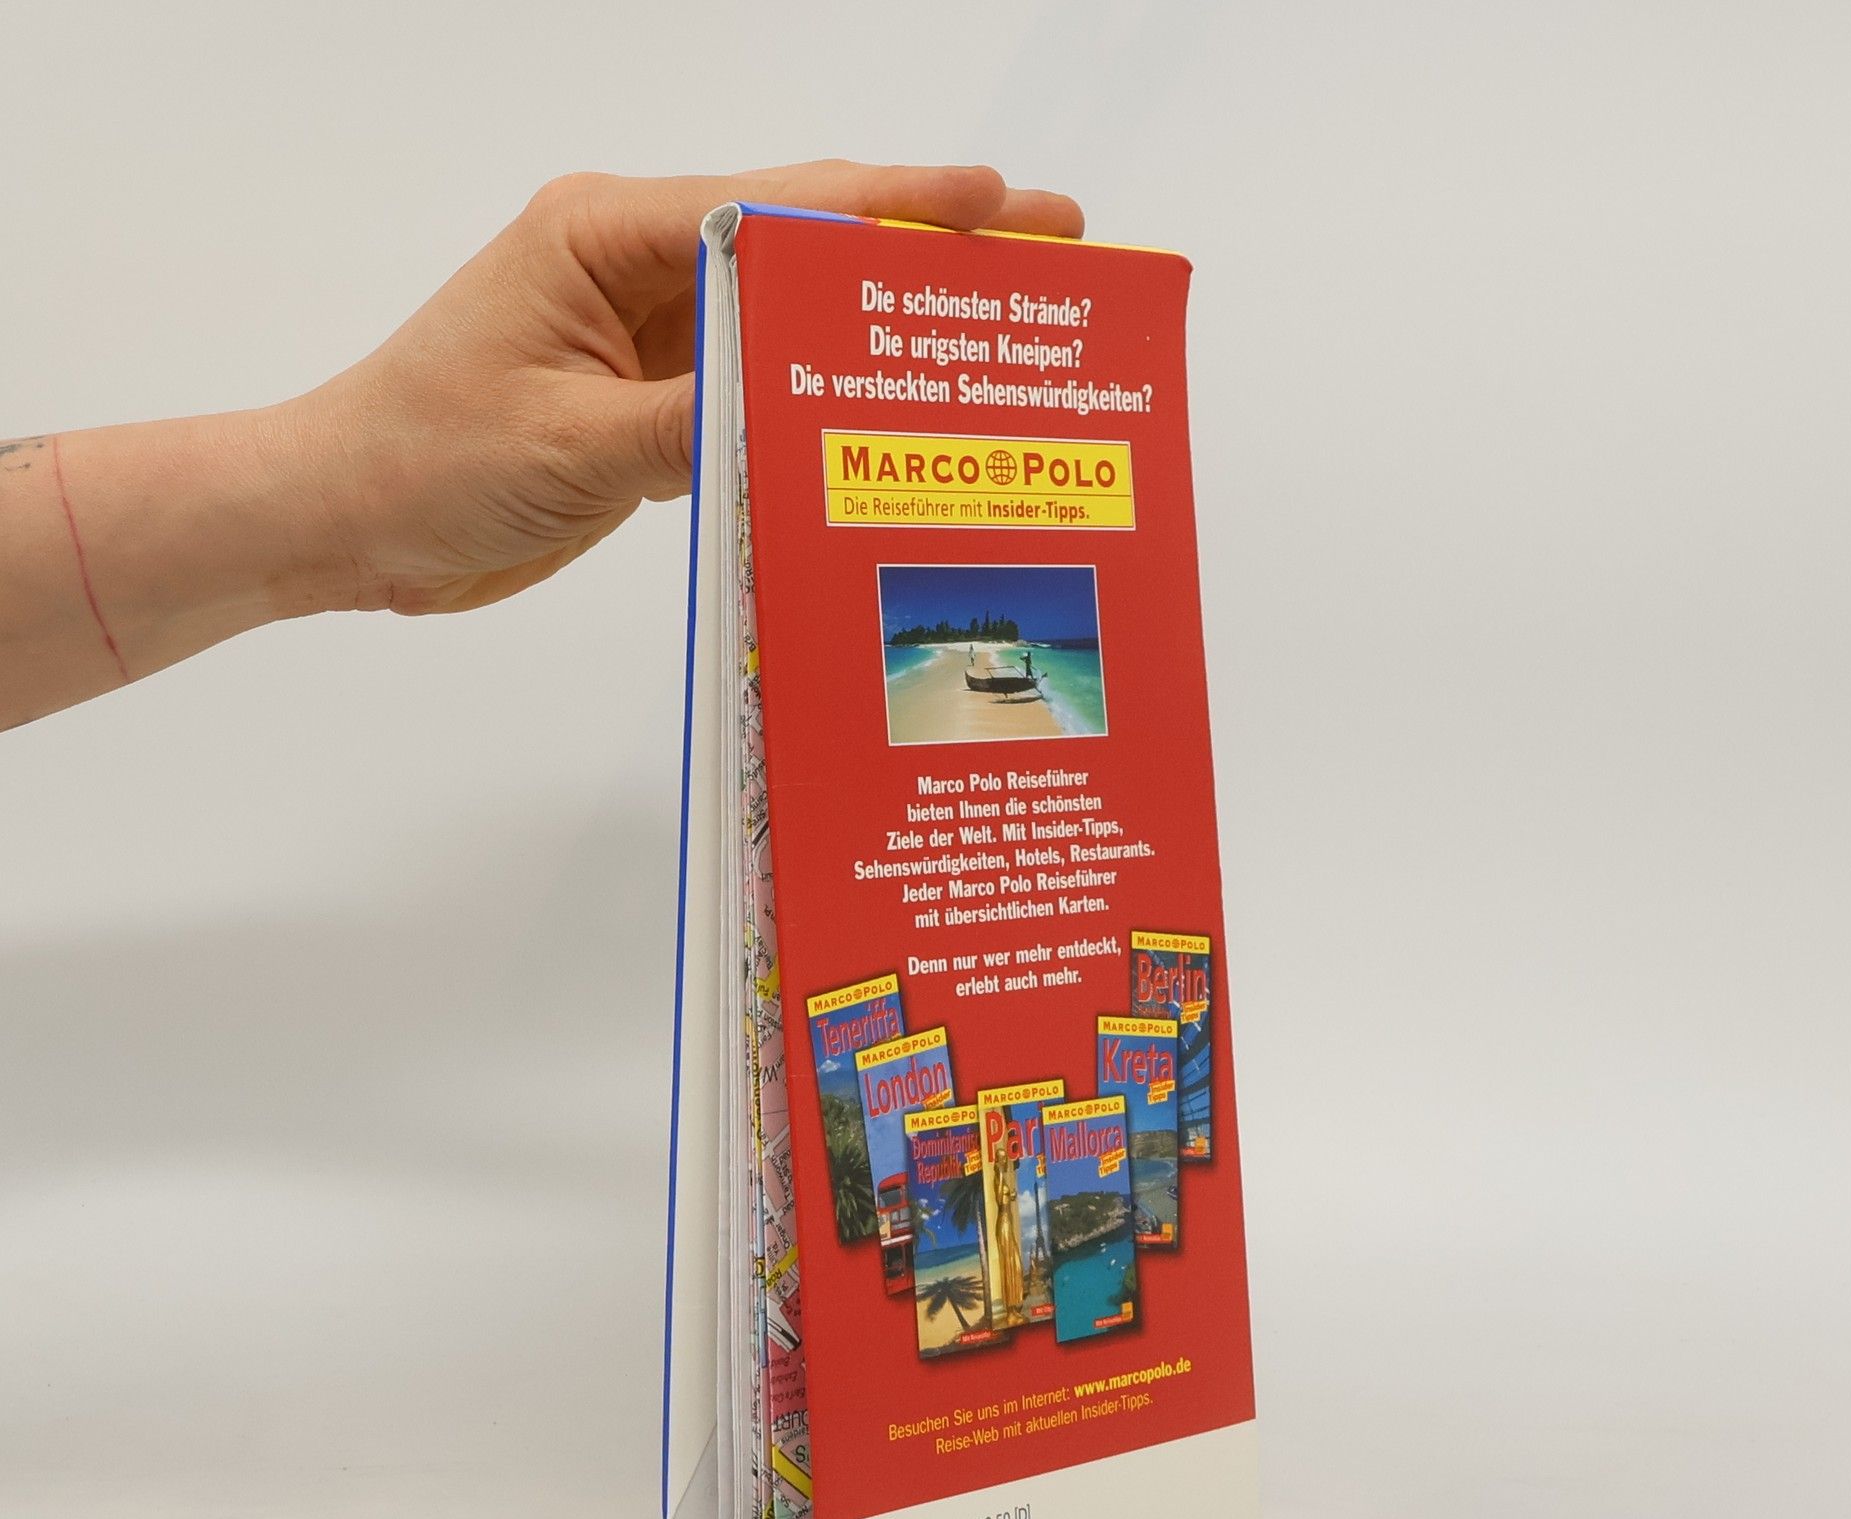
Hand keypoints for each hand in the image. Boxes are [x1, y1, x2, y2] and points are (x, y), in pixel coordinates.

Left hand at [289, 162, 1084, 615]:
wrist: (347, 519)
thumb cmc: (424, 460)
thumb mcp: (569, 445)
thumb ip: (695, 417)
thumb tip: (810, 405)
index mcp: (606, 234)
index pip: (778, 206)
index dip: (899, 207)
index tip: (1000, 206)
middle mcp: (633, 264)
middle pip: (801, 242)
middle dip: (921, 248)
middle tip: (1042, 251)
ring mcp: (643, 332)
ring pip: (787, 316)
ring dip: (877, 328)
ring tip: (987, 335)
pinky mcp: (645, 400)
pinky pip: (752, 387)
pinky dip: (816, 401)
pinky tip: (884, 418)